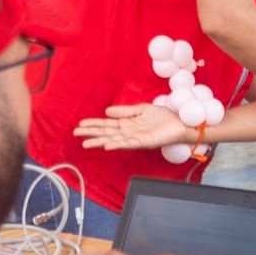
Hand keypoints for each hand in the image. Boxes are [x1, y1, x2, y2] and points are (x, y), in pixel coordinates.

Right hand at [75, 103, 189, 149]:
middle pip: (106, 132)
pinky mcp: (144, 142)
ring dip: (99, 141)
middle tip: (76, 133)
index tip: (81, 124)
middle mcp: (129, 132)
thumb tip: (107, 112)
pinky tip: (107, 145)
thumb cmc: (163, 117)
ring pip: (113, 140)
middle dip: (91, 133)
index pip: (107, 124)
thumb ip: (124, 111)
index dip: (94, 124)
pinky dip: (117, 144)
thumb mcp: (141, 109)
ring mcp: (135, 138)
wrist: (179, 122)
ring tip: (86, 143)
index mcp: (128, 124)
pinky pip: (128, 144)